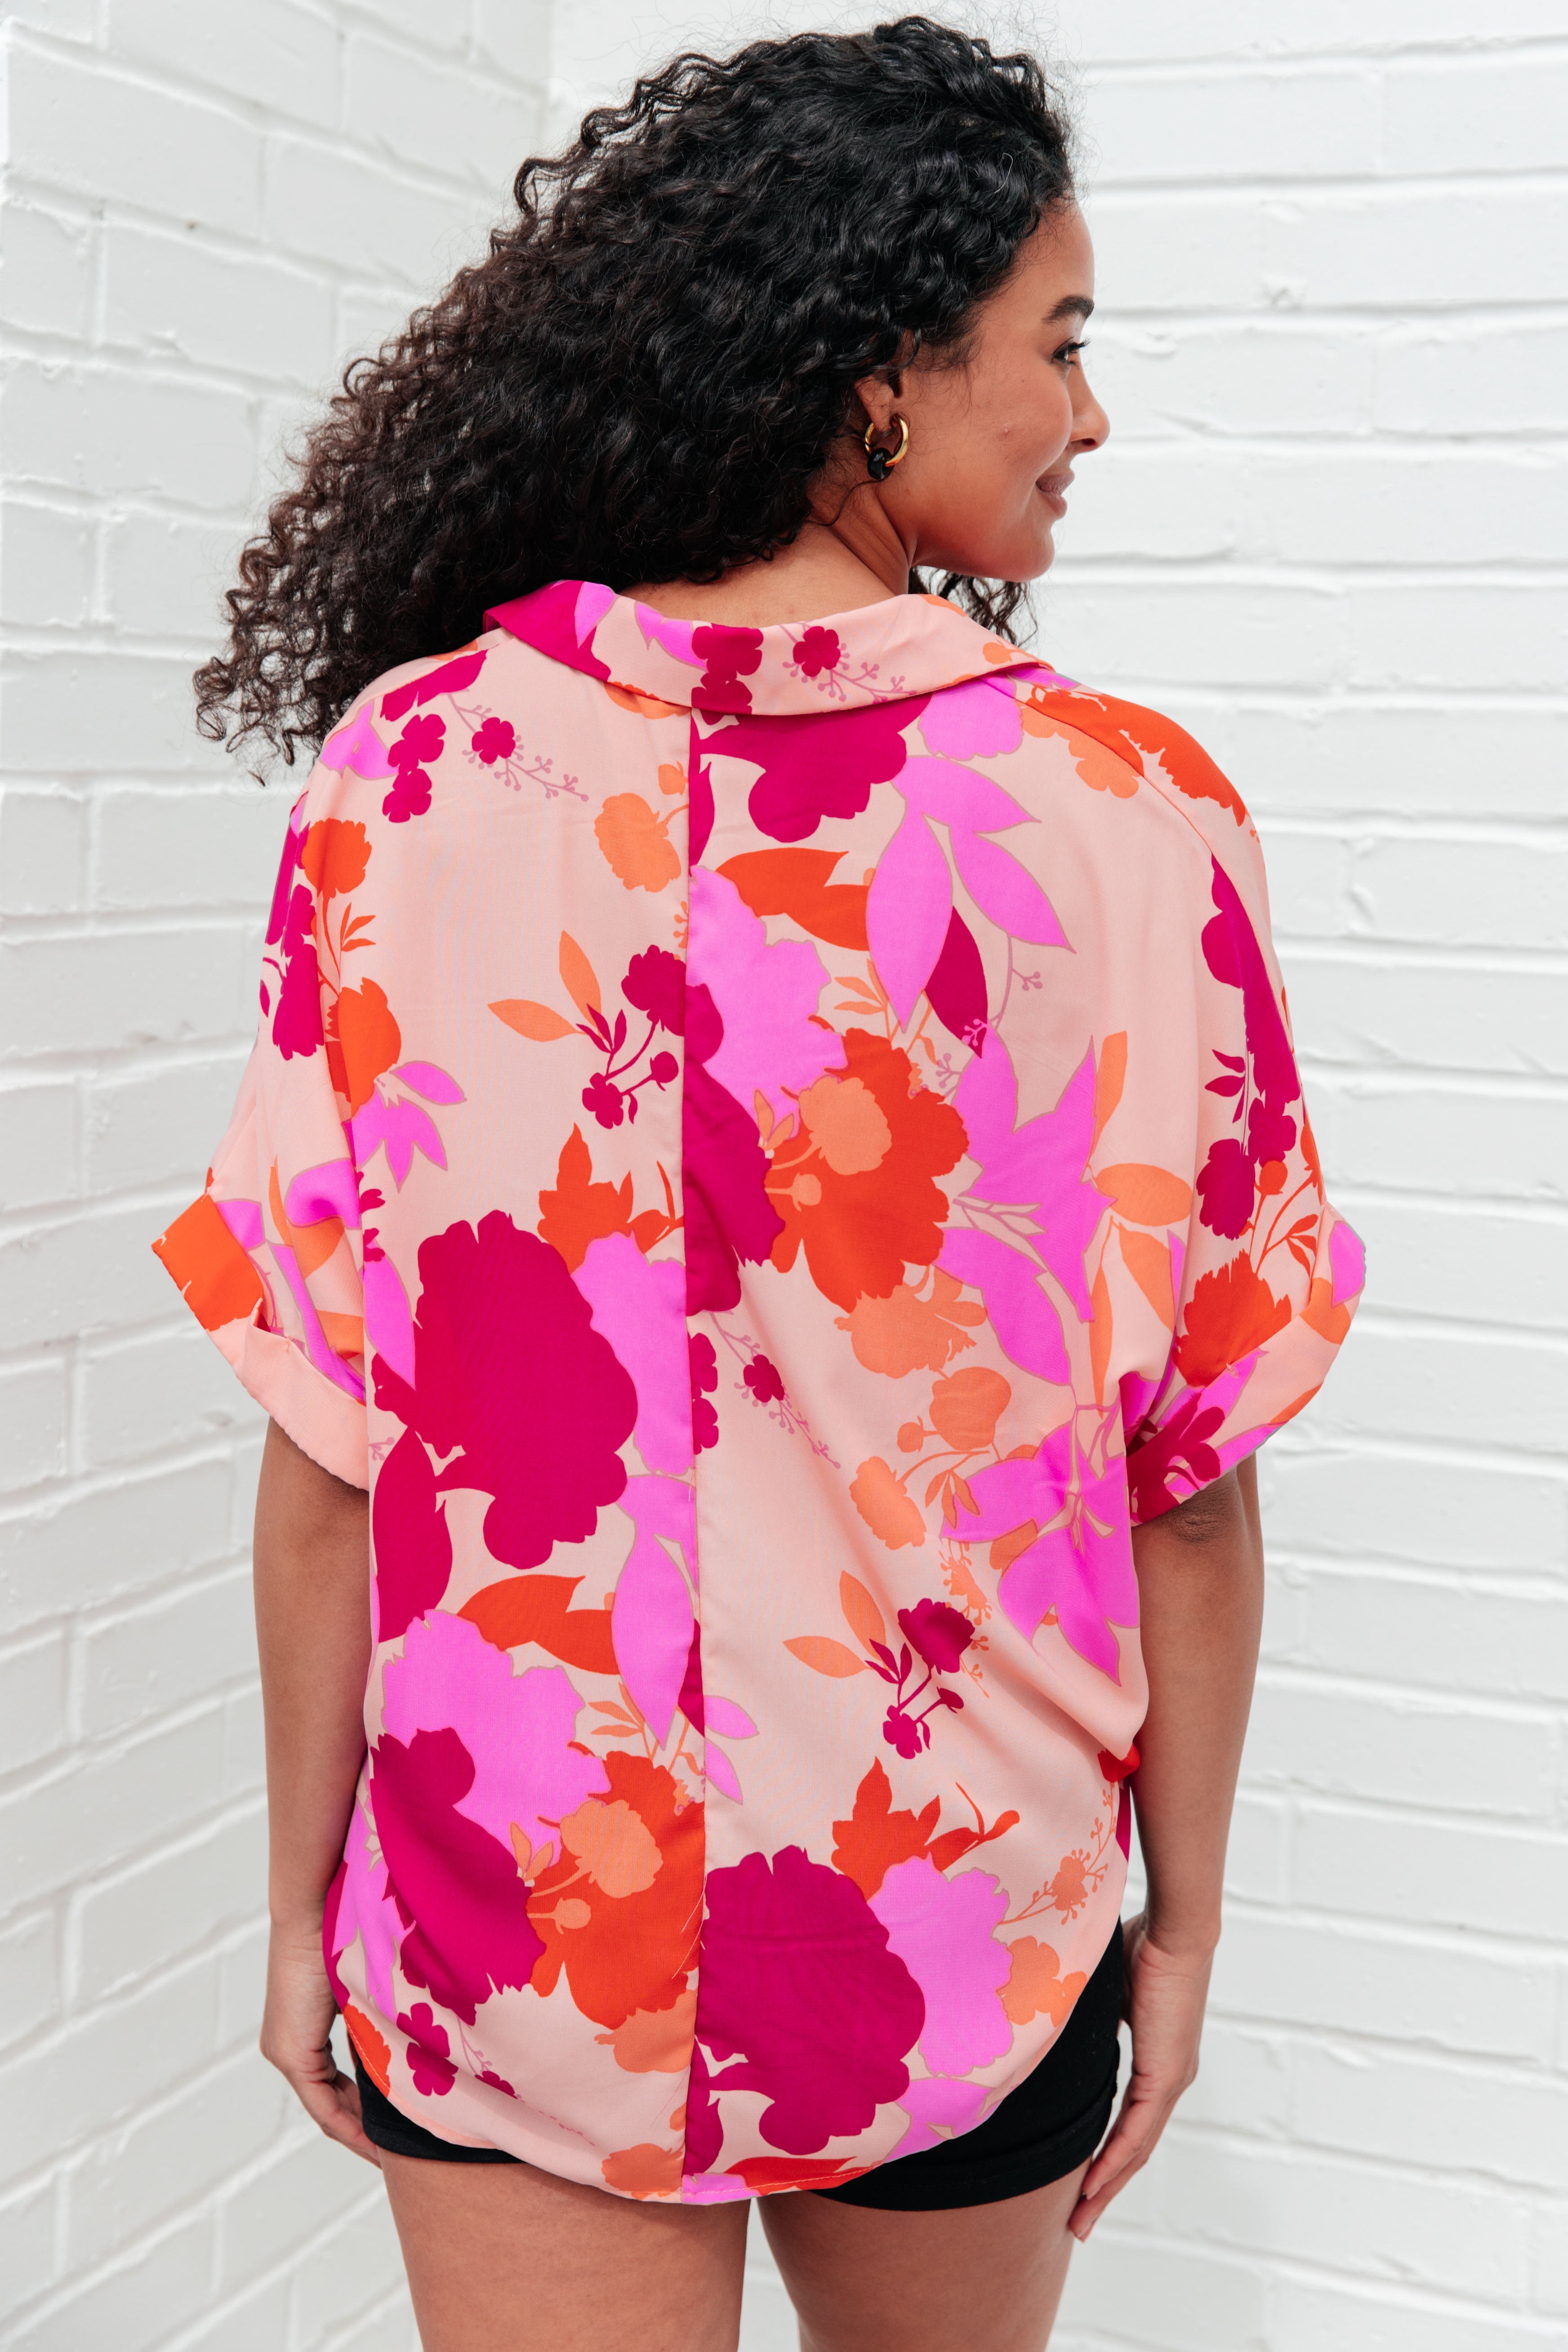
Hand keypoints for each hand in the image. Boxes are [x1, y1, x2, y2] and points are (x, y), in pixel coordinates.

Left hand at [259, 1912, 380, 2166]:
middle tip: (398, 2151)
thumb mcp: (367, 1982)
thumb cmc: (347, 1928)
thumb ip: (379, 2011)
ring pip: (326, 2106)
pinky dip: (349, 2122)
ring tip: (392, 2154)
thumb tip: (415, 2025)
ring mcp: (286, 2050)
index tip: (394, 2130)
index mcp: (301, 2031)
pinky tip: (376, 2140)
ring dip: (359, 2131)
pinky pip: (322, 2102)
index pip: (333, 2087)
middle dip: (364, 2130)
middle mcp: (287, 2046)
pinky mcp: (291, 2051)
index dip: (363, 2114)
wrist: (315, 1904)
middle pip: (330, 2104)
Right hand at [1068, 1909, 1210, 2240]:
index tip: (1084, 2183)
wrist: (1175, 1929)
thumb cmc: (1144, 1944)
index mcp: (1160, 2061)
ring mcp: (1171, 2080)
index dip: (1108, 2154)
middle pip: (1135, 2148)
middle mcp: (1170, 2078)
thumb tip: (1059, 2022)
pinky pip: (1137, 2130)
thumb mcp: (1108, 1990)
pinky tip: (1096, 2185)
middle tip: (1080, 2222)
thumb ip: (1094, 2017)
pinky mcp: (1167, 2075)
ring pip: (1136, 2148)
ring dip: (1107, 2185)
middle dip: (1105, 2188)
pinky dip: (1115, 2160)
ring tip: (1082, 2218)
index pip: (1131, 2122)